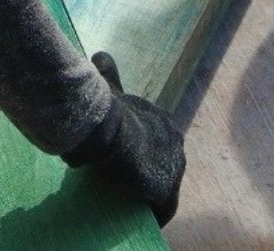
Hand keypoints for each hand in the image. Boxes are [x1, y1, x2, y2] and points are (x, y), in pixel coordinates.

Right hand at [63, 51, 184, 225]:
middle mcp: (175, 142)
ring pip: (162, 185)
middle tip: (122, 183)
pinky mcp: (166, 189)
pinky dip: (153, 213)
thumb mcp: (109, 89)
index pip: (156, 142)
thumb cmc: (107, 110)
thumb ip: (108, 74)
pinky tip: (141, 218)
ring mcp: (173, 166)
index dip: (140, 152)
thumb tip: (99, 55)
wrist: (108, 130)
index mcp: (165, 121)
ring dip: (148, 194)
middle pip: (161, 163)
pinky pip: (163, 208)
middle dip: (145, 173)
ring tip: (128, 201)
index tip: (122, 162)